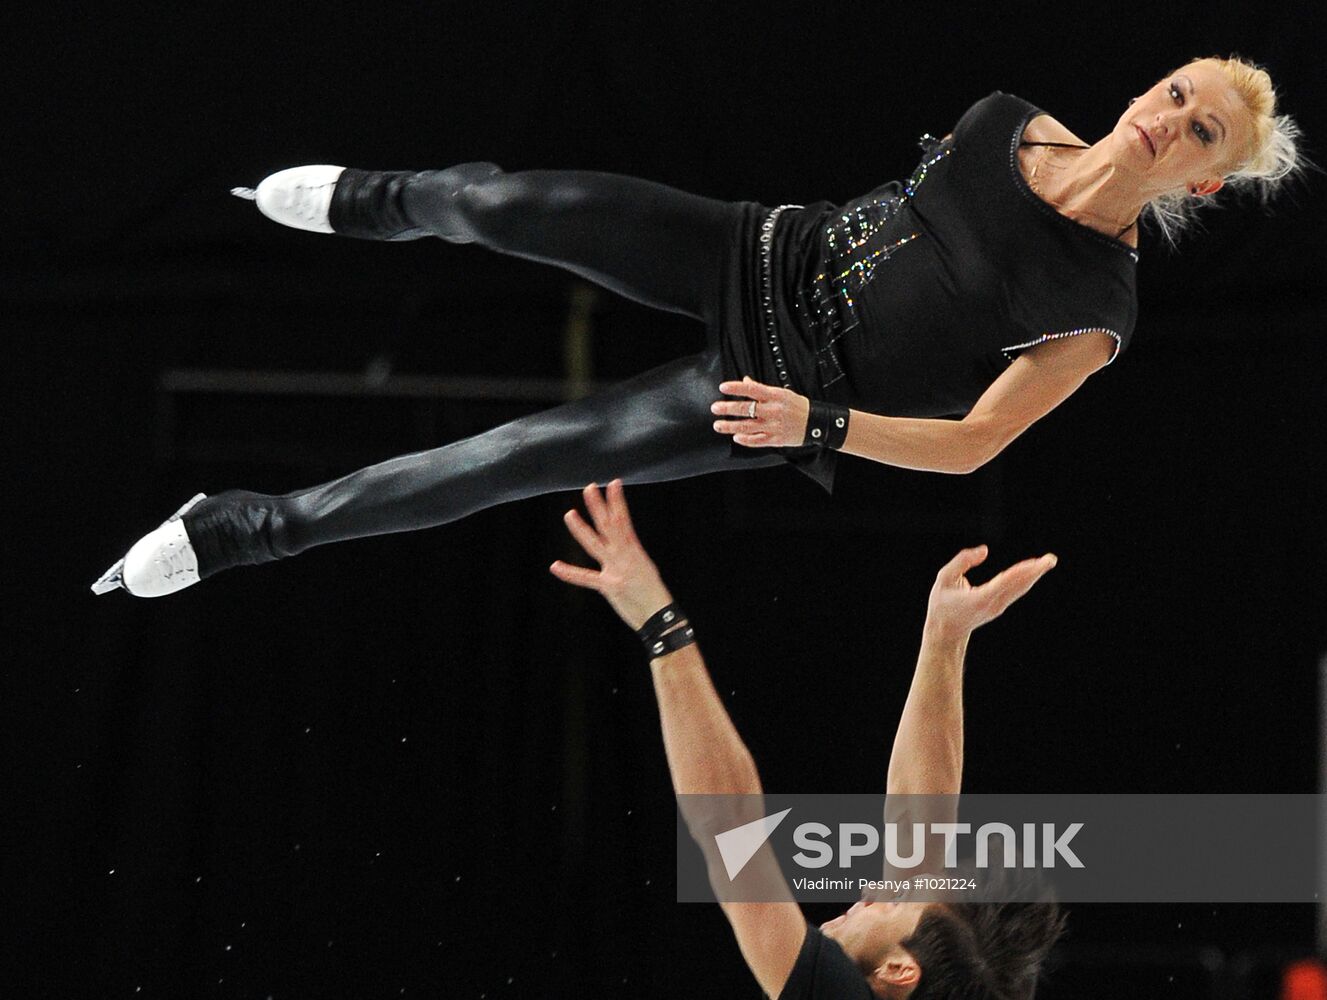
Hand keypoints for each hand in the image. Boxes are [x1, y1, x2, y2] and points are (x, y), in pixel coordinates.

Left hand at [549, 480, 673, 630]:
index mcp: (634, 550)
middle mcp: (625, 556)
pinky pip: (586, 578)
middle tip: (589, 488)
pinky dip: (569, 572)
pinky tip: (555, 565)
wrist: (660, 617)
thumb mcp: (645, 567)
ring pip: (595, 545)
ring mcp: (616, 570)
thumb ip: (630, 554)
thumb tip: (623, 543)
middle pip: (609, 526)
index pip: (624, 520)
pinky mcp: (608, 587)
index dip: (617, 501)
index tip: (613, 484)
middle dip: (599, 506)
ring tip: (569, 514)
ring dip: (581, 529)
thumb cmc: (653, 594)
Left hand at [711, 376, 809, 447]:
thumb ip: (761, 388)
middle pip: (746, 408)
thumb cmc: (797, 406)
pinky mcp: (775, 439)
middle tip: (714, 408)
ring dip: (730, 426)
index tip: (723, 387)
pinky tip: (736, 438)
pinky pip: (757, 440)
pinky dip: (745, 440)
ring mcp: (773, 426)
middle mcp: (772, 410)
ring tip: (718, 425)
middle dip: (727, 408)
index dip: (736, 388)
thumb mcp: (781, 393)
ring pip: (747, 426)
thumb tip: (745, 380)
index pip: (751, 389)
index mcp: (774, 396)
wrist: (815, 423)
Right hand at [925, 545, 1056, 639]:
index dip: (1022, 571)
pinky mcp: (999, 606)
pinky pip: (1015, 590)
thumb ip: (962, 562)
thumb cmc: (942, 605)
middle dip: (1035, 572)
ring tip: (1048, 561)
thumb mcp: (943, 579)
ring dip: (1034, 574)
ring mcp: (998, 607)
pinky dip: (1026, 578)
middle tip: (1051, 559)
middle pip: (1018, 585)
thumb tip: (984, 551)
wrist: (946, 634)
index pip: (1005, 582)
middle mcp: (993, 604)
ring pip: (1020, 588)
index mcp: (980, 598)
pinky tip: (1034, 570)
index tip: (1037, 563)